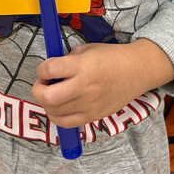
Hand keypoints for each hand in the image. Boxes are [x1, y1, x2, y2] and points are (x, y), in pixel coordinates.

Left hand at [30, 40, 173, 128]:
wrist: (136, 71)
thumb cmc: (111, 57)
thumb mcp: (86, 49)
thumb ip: (66, 60)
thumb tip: (50, 72)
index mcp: (82, 66)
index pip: (49, 70)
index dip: (41, 69)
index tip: (45, 69)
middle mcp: (84, 87)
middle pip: (47, 97)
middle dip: (38, 90)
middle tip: (42, 84)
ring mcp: (89, 105)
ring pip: (54, 112)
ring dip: (46, 103)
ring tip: (52, 94)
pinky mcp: (94, 116)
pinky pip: (67, 124)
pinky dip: (57, 117)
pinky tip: (59, 107)